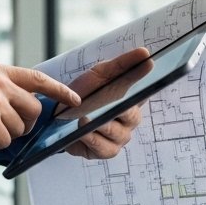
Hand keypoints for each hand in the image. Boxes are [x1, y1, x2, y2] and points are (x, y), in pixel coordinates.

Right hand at [0, 64, 81, 149]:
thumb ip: (3, 89)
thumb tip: (30, 107)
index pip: (37, 79)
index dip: (59, 90)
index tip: (74, 99)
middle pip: (34, 110)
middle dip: (24, 125)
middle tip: (4, 128)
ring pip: (19, 128)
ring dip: (3, 135)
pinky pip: (4, 141)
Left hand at [61, 47, 150, 161]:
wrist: (59, 112)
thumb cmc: (86, 91)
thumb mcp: (102, 73)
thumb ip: (124, 64)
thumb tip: (146, 53)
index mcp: (134, 99)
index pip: (145, 94)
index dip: (144, 89)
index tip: (140, 82)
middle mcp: (130, 121)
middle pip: (131, 116)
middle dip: (118, 110)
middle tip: (106, 103)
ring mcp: (119, 138)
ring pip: (116, 133)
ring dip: (100, 125)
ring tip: (85, 118)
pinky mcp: (105, 151)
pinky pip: (103, 148)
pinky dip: (92, 139)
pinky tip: (81, 132)